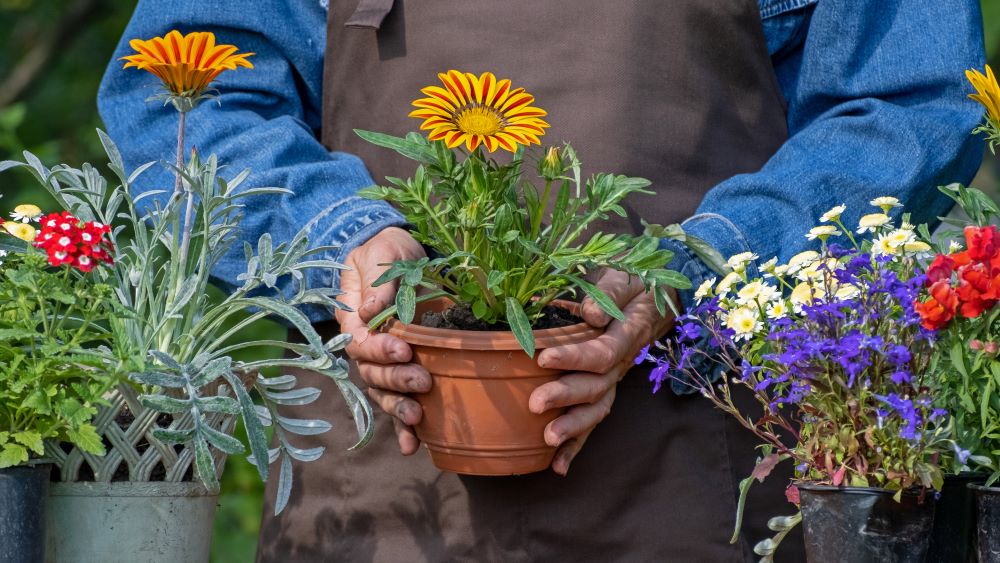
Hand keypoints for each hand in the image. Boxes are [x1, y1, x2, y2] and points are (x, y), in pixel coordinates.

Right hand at [336, 227, 428, 454]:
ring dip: (399, 409)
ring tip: (418, 418)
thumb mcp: (383, 255)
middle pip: (372, 373)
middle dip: (396, 380)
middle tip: (422, 380)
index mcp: (354, 319)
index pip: (361, 343)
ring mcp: (384, 362)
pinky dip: (404, 428)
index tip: (405, 348)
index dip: (380, 350)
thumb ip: (380, 282)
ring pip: (383, 393)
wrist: (402, 252)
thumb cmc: (388, 251)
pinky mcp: (404, 369)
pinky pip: (399, 402)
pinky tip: (415, 447)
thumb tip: (373, 309)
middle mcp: (366, 346)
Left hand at [529, 270, 676, 474]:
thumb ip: (609, 292)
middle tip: (535, 403)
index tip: (543, 357)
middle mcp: (621, 364)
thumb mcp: (624, 277)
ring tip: (548, 440)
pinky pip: (592, 421)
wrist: (653, 300)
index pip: (600, 352)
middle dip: (565, 397)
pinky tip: (557, 466)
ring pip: (596, 409)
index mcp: (625, 334)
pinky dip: (577, 446)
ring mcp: (613, 381)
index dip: (573, 357)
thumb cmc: (631, 285)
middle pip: (596, 387)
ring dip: (573, 429)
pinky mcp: (603, 390)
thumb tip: (590, 314)